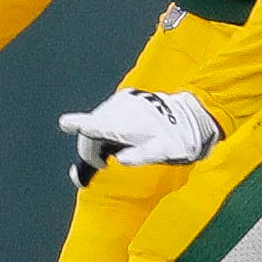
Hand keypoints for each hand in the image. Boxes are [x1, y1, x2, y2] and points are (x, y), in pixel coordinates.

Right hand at [59, 87, 218, 184]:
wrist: (195, 115)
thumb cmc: (179, 138)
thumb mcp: (163, 152)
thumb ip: (139, 156)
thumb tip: (120, 158)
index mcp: (128, 123)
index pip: (97, 125)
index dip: (79, 124)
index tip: (65, 123)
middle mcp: (123, 108)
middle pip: (93, 127)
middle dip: (90, 146)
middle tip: (101, 165)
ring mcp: (125, 100)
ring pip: (99, 118)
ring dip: (97, 135)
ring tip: (109, 153)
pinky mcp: (129, 97)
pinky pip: (108, 111)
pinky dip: (105, 124)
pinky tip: (115, 135)